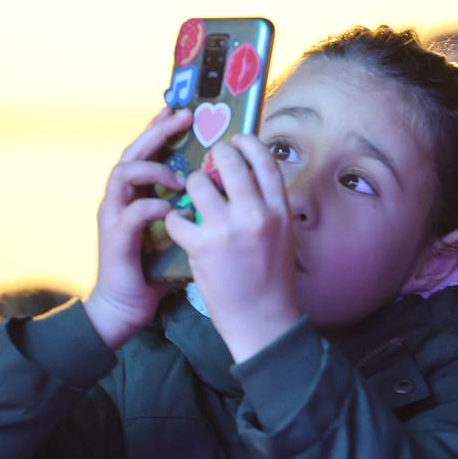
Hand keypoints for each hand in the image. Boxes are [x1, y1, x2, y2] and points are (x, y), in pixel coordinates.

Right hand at [82, 108, 188, 350]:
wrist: (129, 306)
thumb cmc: (158, 268)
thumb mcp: (183, 230)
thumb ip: (196, 207)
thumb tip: (232, 186)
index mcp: (141, 191)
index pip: (152, 149)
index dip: (166, 126)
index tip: (190, 109)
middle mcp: (124, 197)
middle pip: (135, 149)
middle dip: (158, 130)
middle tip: (183, 116)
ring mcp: (116, 214)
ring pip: (124, 173)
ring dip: (155, 168)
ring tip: (181, 176)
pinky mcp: (116, 238)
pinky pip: (133, 212)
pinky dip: (154, 206)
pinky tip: (172, 209)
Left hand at [163, 134, 300, 363]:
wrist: (262, 319)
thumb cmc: (272, 279)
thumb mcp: (281, 236)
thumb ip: (266, 206)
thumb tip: (245, 177)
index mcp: (280, 210)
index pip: (264, 160)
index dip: (248, 143)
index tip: (237, 140)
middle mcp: (257, 214)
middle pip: (230, 162)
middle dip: (214, 155)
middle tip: (207, 162)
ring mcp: (228, 229)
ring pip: (198, 183)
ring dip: (190, 188)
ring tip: (192, 201)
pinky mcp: (202, 246)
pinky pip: (178, 216)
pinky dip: (176, 221)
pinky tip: (181, 229)